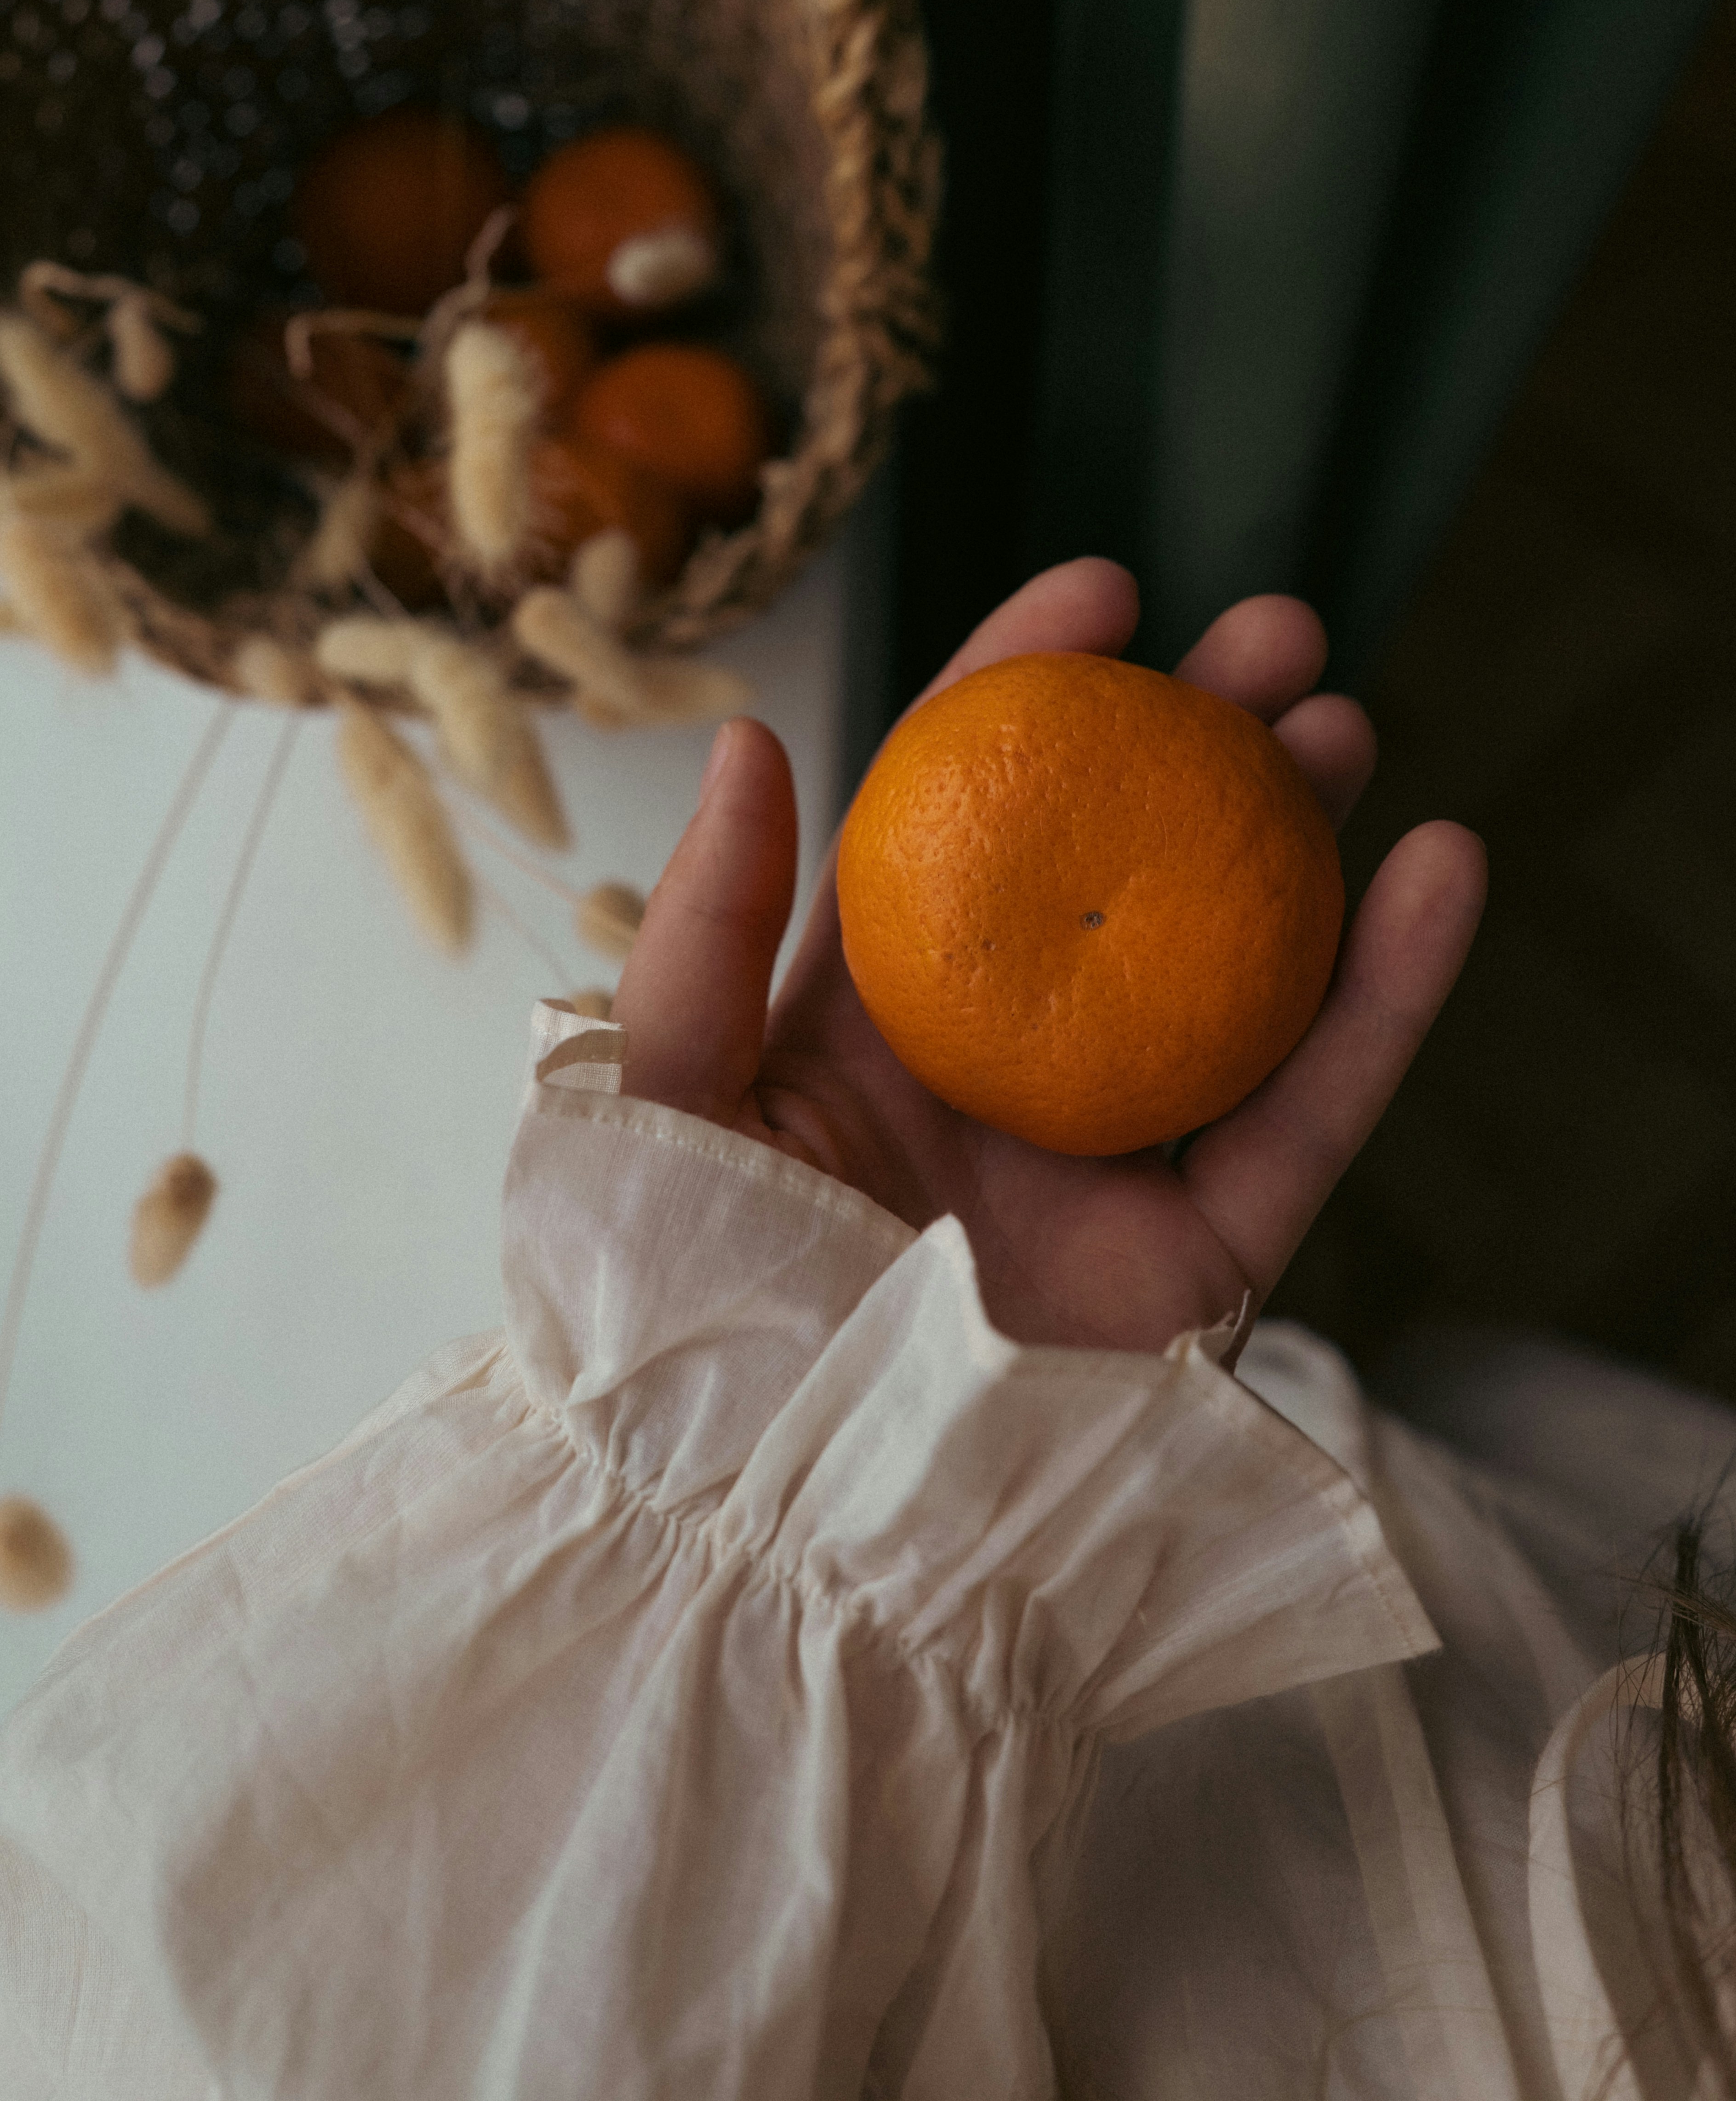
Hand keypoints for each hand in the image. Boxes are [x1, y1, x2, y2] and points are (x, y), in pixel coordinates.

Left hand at [614, 559, 1486, 1355]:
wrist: (765, 1515)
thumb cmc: (686, 1298)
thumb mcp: (661, 1094)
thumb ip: (702, 928)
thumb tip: (747, 735)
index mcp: (880, 1012)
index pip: (966, 814)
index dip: (1032, 692)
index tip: (1104, 586)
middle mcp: (1006, 1068)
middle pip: (1123, 871)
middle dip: (1199, 741)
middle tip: (1274, 636)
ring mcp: (1111, 1162)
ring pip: (1235, 974)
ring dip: (1303, 840)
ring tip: (1348, 722)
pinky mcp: (1199, 1264)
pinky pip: (1312, 1111)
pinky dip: (1385, 996)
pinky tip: (1438, 873)